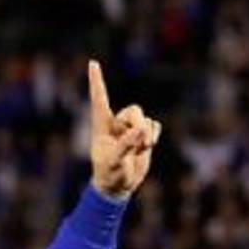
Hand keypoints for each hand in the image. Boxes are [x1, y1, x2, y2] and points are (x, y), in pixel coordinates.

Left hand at [88, 60, 160, 198]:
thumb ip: (126, 146)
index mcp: (101, 126)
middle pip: (134, 110)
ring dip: (147, 135)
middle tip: (140, 143)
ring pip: (145, 119)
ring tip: (140, 150)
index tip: (92, 63)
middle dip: (140, 125)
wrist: (119, 186)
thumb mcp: (115, 162)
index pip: (99, 99)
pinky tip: (146, 148)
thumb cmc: (109, 173)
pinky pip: (155, 126)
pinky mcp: (143, 134)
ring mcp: (130, 128)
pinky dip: (154, 137)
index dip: (97, 81)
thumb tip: (139, 131)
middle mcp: (115, 124)